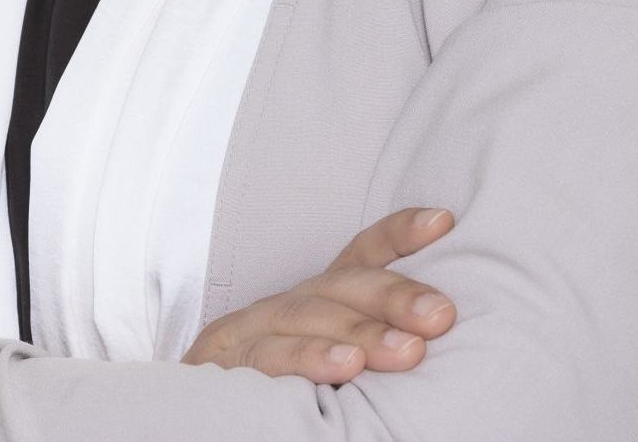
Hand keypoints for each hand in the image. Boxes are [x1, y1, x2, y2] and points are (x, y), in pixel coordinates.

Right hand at [182, 206, 457, 382]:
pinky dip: (308, 359)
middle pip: (342, 286)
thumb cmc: (277, 388)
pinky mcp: (225, 367)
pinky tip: (345, 368)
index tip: (443, 221)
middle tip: (442, 314)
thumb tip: (436, 340)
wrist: (194, 416)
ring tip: (409, 350)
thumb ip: (365, 340)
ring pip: (309, 317)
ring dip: (361, 332)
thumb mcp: (325, 354)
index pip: (358, 256)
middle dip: (395, 296)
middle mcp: (285, 305)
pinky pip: (268, 360)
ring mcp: (252, 331)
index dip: (398, 234)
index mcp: (316, 299)